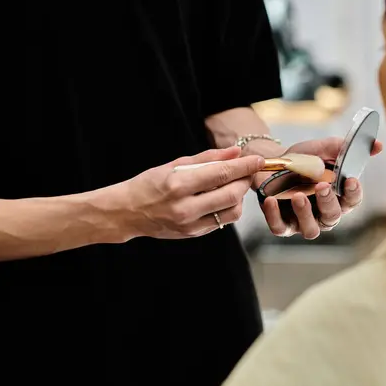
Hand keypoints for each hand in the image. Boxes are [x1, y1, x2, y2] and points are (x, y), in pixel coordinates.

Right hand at [118, 147, 263, 238]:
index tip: (259, 160)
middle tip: (247, 172)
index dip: (244, 166)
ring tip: (232, 185)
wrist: (127, 212)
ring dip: (239, 197)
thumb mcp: (175, 165)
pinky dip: (227, 208)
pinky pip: (222, 221)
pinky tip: (221, 198)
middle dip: (245, 181)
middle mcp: (185, 207)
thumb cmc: (149, 183)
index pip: (222, 174)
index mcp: (179, 185)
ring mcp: (190, 224)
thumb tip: (235, 152)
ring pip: (232, 212)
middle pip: (231, 195)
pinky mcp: (193, 234)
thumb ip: (208, 158)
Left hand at [258, 137, 382, 238]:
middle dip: (328, 201)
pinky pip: (280, 227)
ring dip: (306, 214)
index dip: (353, 193)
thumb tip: (377, 145)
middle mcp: (324, 213)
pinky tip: (271, 200)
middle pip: (333, 216)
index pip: (352, 200)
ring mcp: (303, 222)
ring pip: (311, 230)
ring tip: (298, 196)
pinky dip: (275, 216)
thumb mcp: (321, 149)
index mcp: (338, 197)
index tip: (350, 180)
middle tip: (321, 186)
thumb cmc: (303, 159)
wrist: (272, 163)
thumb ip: (344, 148)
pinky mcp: (283, 225)